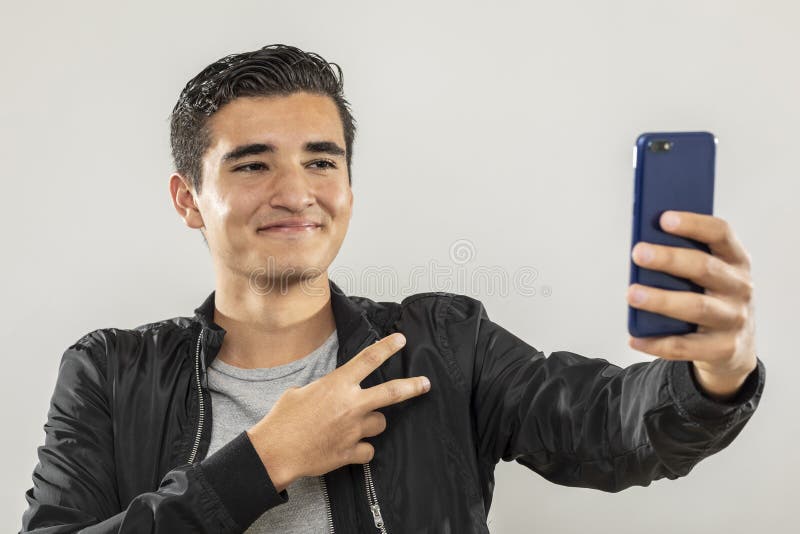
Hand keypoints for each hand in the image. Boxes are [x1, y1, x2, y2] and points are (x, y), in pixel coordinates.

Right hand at [246, 332, 430, 490]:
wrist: (275, 451)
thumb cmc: (283, 419)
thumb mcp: (301, 391)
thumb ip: (325, 389)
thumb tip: (333, 392)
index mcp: (337, 385)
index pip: (368, 359)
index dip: (387, 347)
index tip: (400, 340)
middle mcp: (350, 405)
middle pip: (391, 393)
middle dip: (412, 387)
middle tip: (425, 384)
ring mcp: (353, 430)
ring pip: (380, 423)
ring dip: (372, 423)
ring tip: (355, 425)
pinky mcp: (350, 452)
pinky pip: (368, 450)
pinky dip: (362, 449)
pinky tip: (350, 447)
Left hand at [626, 210, 756, 401]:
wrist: (734, 347)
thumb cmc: (708, 296)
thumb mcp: (705, 275)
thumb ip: (682, 258)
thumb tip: (643, 246)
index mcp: (736, 260)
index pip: (720, 233)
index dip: (693, 224)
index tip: (664, 218)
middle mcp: (740, 287)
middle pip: (704, 268)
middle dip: (669, 259)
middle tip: (637, 253)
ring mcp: (734, 319)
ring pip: (696, 307)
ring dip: (661, 300)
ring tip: (631, 294)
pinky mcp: (723, 348)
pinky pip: (686, 346)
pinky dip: (657, 343)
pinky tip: (634, 337)